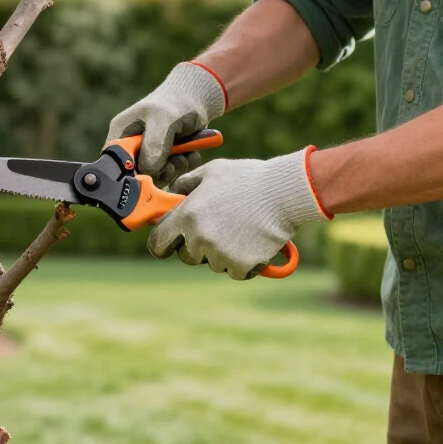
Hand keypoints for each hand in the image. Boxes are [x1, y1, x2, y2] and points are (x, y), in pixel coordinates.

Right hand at [106, 62, 225, 185]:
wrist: (198, 99)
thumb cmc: (176, 103)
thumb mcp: (164, 120)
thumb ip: (154, 144)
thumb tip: (147, 170)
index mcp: (121, 133)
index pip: (116, 162)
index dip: (131, 172)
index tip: (151, 171)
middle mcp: (132, 146)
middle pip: (138, 174)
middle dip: (160, 170)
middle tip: (175, 160)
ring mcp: (149, 153)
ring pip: (157, 176)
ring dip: (175, 168)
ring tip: (185, 152)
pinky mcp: (165, 158)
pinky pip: (172, 172)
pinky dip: (184, 165)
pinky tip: (191, 152)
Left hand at [148, 149, 328, 279]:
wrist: (284, 193)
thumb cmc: (248, 178)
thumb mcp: (212, 171)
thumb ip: (186, 183)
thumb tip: (171, 194)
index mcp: (187, 216)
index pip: (158, 242)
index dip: (161, 244)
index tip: (168, 244)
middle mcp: (200, 238)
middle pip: (187, 256)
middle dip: (197, 247)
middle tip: (218, 230)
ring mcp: (220, 254)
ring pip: (213, 264)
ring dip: (222, 253)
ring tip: (241, 231)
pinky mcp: (240, 266)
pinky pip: (235, 272)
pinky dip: (243, 263)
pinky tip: (253, 243)